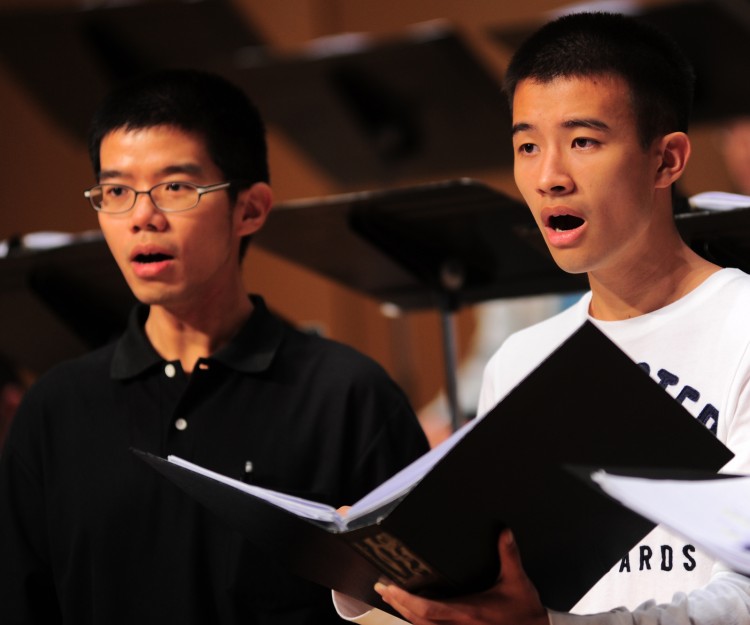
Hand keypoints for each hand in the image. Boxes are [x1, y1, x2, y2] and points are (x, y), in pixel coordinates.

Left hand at [374, 529, 548, 624]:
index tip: (390, 587)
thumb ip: (508, 555)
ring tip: (391, 595)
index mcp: (469, 612)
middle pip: (418, 620)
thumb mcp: (517, 580)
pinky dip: (419, 620)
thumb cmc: (525, 609)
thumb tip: (504, 531)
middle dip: (398, 603)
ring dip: (405, 612)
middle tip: (382, 587)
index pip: (428, 609)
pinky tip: (413, 609)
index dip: (406, 600)